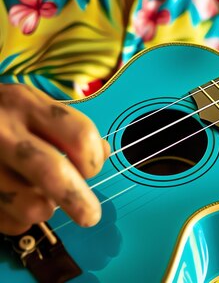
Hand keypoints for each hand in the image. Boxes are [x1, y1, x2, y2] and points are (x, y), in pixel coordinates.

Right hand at [0, 84, 108, 234]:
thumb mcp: (29, 107)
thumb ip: (67, 129)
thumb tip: (102, 154)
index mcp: (24, 104)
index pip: (79, 135)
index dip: (94, 159)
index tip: (91, 169)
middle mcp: (0, 130)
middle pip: (51, 171)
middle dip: (78, 199)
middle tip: (90, 216)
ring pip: (29, 205)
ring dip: (43, 209)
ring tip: (37, 196)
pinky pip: (6, 221)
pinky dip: (16, 220)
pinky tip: (10, 202)